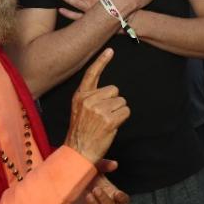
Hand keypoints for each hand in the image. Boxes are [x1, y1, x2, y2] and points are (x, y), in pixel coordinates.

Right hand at [64, 49, 130, 163]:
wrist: (77, 153)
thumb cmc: (81, 133)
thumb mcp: (79, 111)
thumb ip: (91, 97)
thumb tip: (110, 89)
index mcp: (80, 96)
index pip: (91, 74)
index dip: (101, 61)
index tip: (110, 50)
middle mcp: (88, 100)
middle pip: (115, 90)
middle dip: (113, 102)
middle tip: (103, 117)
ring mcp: (98, 109)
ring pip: (122, 101)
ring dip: (118, 112)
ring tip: (106, 123)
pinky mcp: (108, 119)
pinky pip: (126, 112)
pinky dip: (122, 119)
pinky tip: (111, 127)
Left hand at [70, 161, 129, 203]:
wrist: (64, 180)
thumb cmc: (82, 172)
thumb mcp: (93, 165)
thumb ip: (104, 164)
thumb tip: (114, 164)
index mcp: (110, 192)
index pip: (122, 200)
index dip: (122, 199)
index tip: (117, 194)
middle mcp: (103, 203)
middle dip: (104, 199)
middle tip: (95, 189)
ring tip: (88, 196)